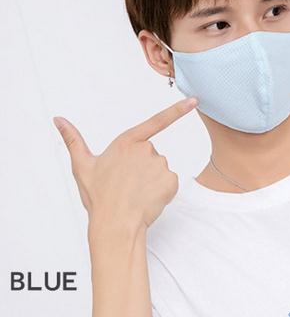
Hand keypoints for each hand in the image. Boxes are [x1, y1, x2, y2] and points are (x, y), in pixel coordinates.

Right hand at [53, 97, 197, 233]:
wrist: (115, 225)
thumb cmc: (98, 196)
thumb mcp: (82, 166)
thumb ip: (72, 139)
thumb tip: (58, 120)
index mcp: (127, 142)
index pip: (156, 121)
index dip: (177, 110)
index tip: (195, 101)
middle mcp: (146, 149)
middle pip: (150, 154)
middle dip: (141, 167)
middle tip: (126, 184)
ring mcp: (160, 164)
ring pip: (159, 169)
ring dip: (150, 180)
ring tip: (135, 194)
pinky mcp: (171, 180)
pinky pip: (168, 182)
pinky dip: (161, 191)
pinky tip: (147, 199)